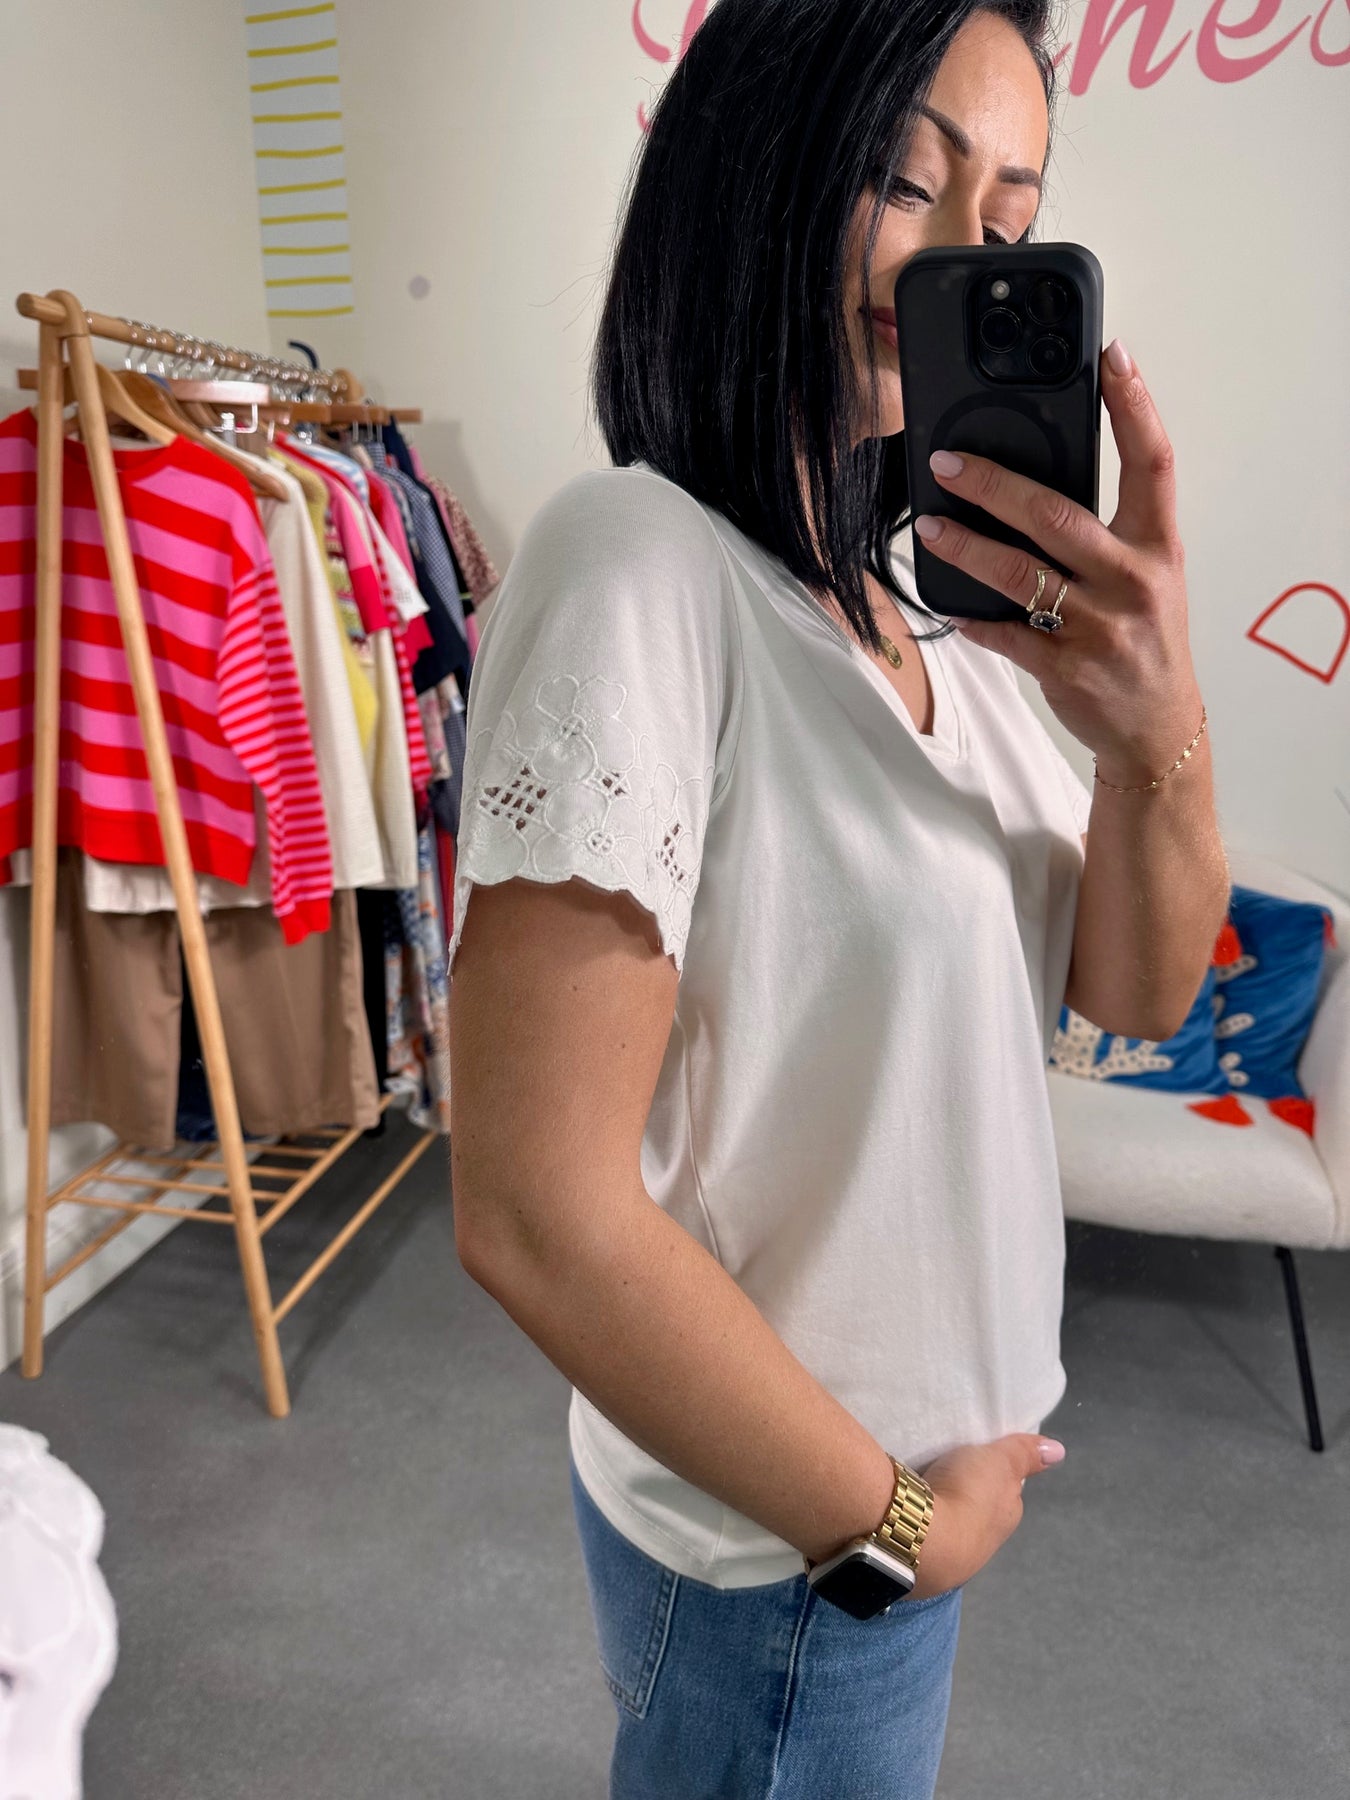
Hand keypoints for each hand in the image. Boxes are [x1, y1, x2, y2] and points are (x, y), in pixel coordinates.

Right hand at [905, 1432, 1065, 1600]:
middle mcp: (988, 1542)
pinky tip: (912, 1516)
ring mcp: (957, 1560)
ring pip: (952, 1529)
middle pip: (979, 1513)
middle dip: (967, 1498)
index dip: (992, 1476)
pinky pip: (928, 1540)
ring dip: (942, 1515)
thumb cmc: (968, 1492)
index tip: (975, 1463)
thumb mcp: (999, 1460)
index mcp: (1008, 1515)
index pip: (1006, 1493)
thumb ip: (1024, 1454)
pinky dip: (922, 1528)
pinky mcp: (926, 1566)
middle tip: (946, 1474)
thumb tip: (1059, 1451)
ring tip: (925, 1494)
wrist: (926, 1537)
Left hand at [913, 341, 1203, 787]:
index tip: (1111, 355)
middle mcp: (1132, 580)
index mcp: (1158, 546)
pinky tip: (948, 603)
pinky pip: (1007, 634)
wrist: (1156, 726)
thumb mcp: (1149, 575)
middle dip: (995, 484)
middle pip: (1058, 515)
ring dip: (966, 546)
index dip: (1134, 404)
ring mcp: (1099, 627)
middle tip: (947, 461)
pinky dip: (972, 618)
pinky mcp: (1067, 668)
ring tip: (928, 524)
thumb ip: (1108, 530)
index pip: (1153, 461)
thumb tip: (1034, 482)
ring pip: (1020, 574)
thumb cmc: (1146, 638)